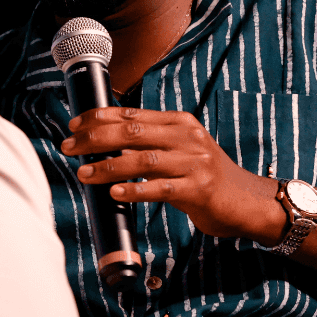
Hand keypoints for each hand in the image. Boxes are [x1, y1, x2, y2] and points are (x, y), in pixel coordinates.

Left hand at [62, 107, 282, 240]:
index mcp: (180, 123)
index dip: (98, 118)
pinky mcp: (198, 189)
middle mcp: (187, 137)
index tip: (74, 126)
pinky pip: (160, 188)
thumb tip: (107, 143)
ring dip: (108, 166)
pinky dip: (135, 190)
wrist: (247, 201)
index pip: (132, 115)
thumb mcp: (182, 150)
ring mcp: (194, 163)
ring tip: (83, 173)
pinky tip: (115, 193)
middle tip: (69, 147)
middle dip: (94, 138)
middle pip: (132, 132)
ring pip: (142, 160)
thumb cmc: (207, 177)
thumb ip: (151, 143)